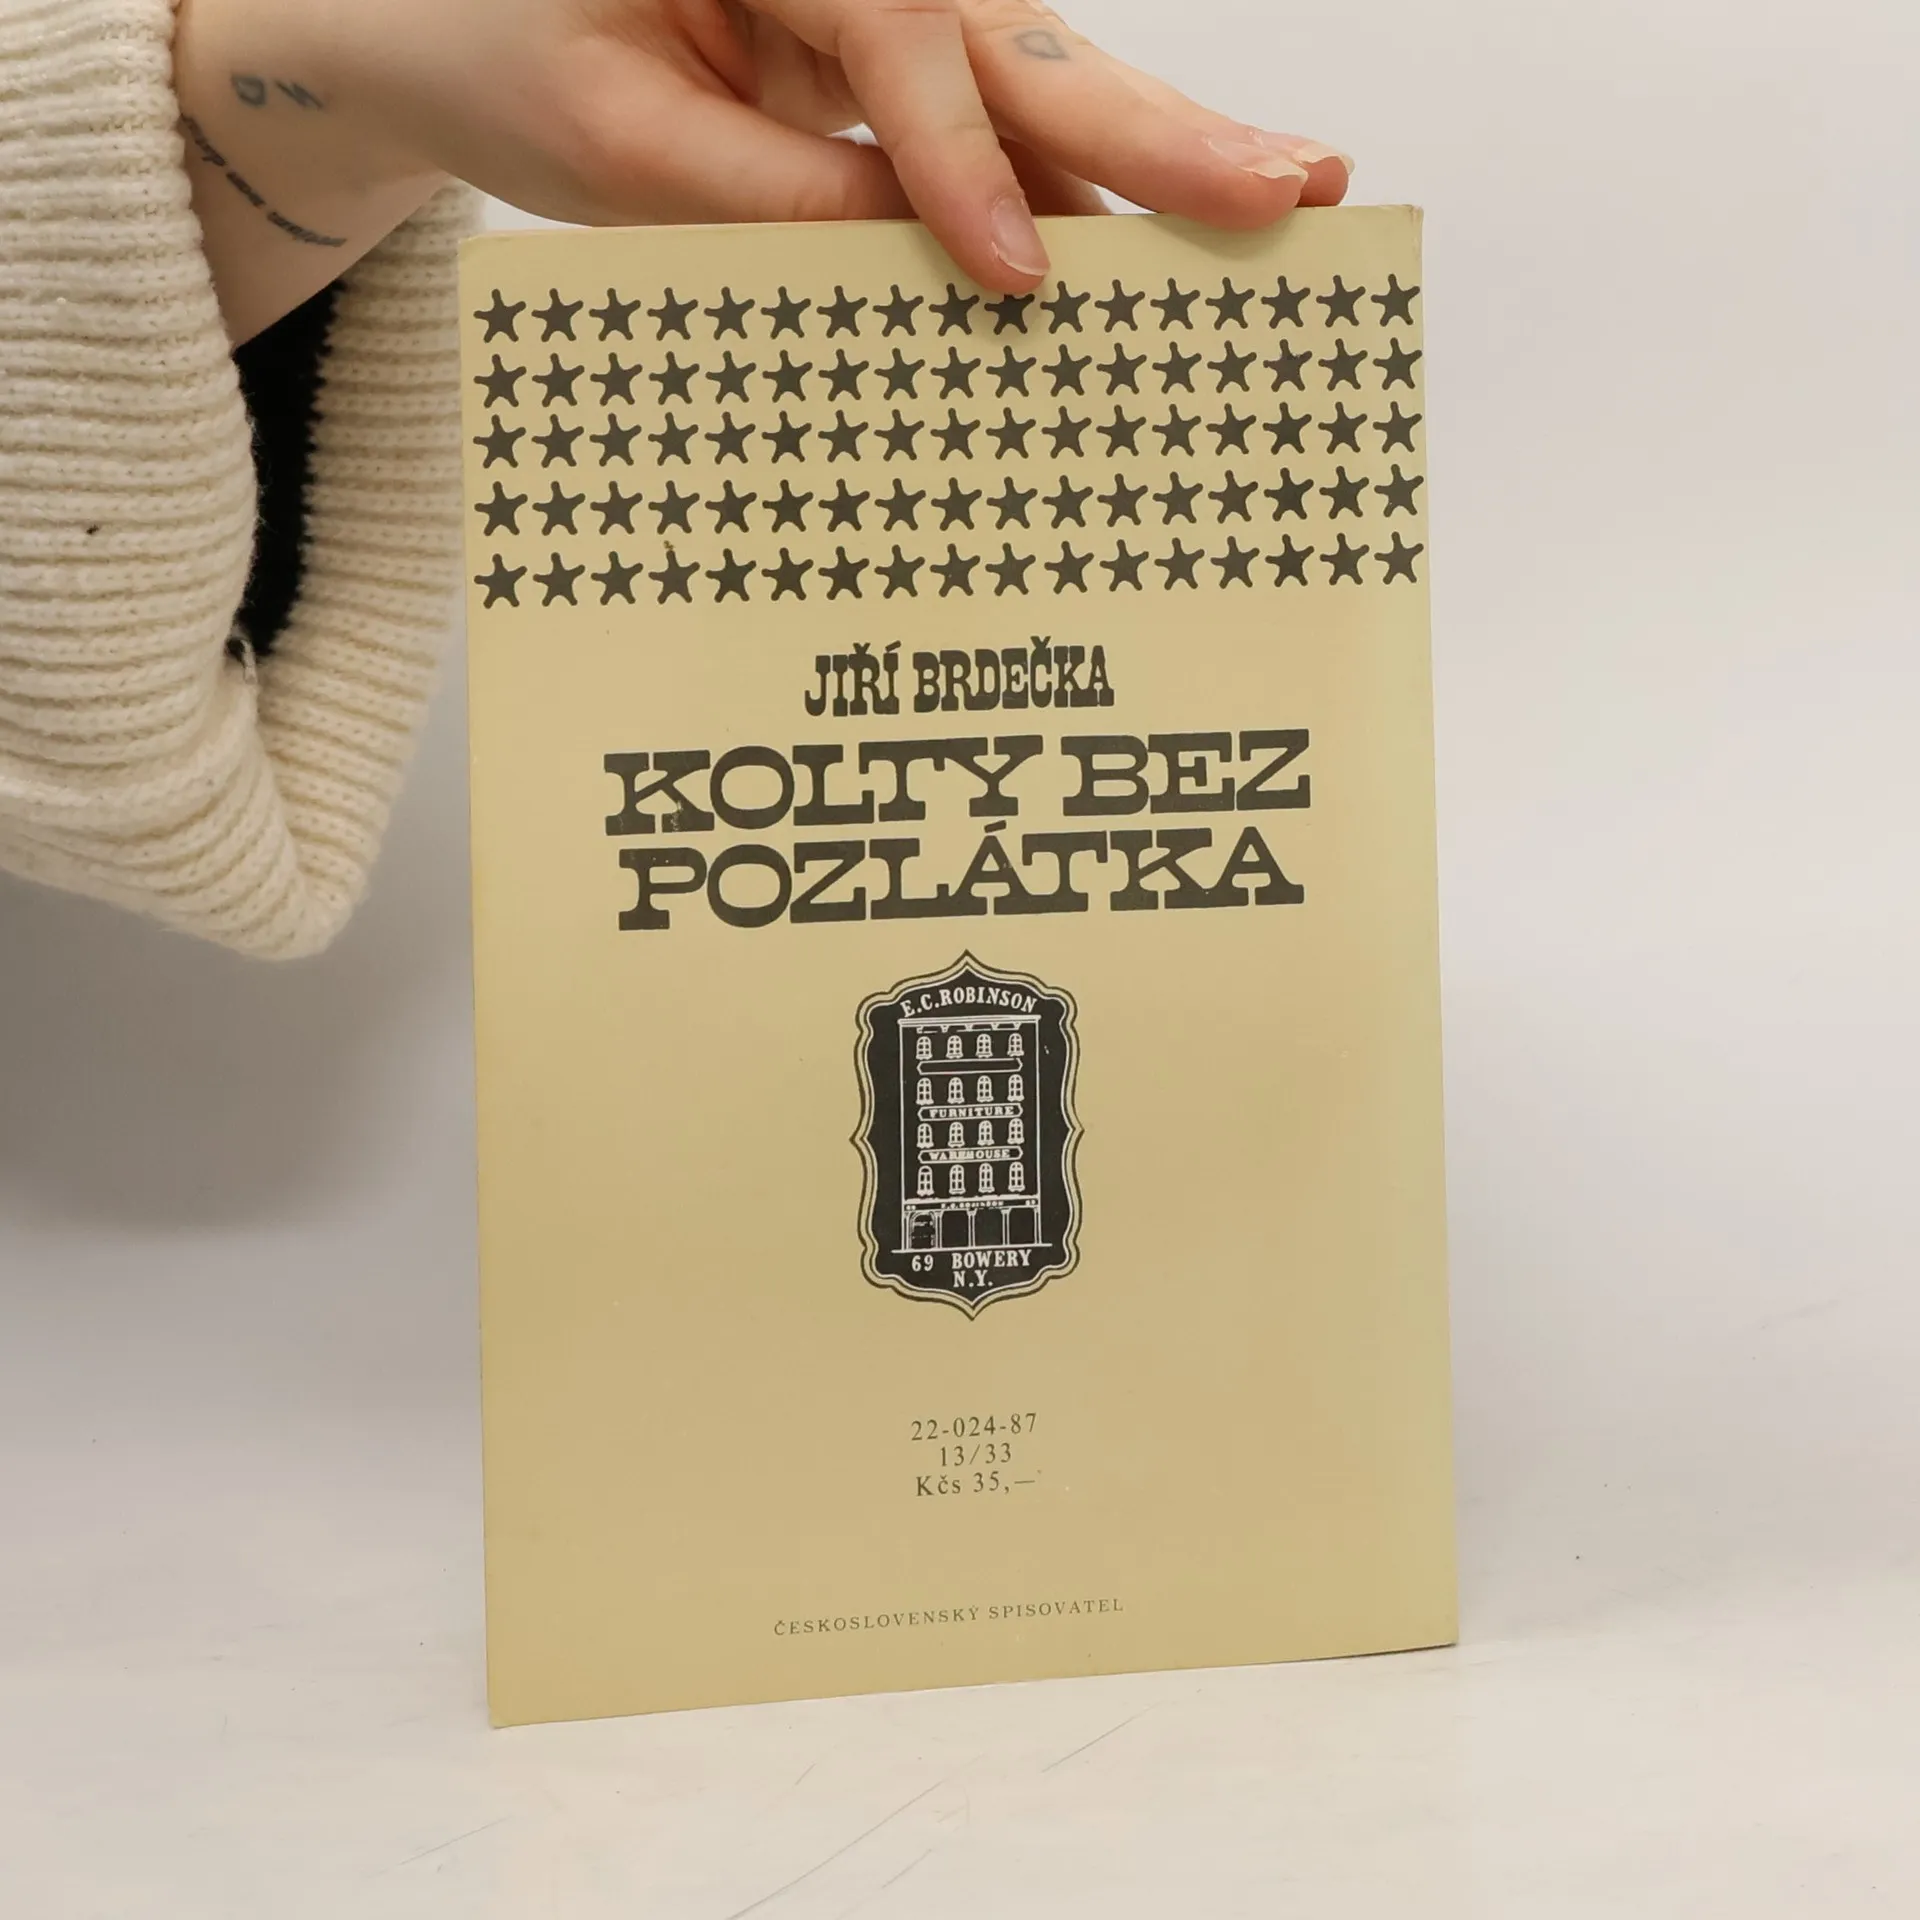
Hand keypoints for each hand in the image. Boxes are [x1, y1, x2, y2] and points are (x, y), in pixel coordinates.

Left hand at [174, 0, 1350, 339]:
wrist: (455, 23)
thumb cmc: (515, 57)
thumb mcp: (619, 146)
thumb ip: (776, 195)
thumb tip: (937, 257)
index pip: (893, 23)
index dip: (962, 155)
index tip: (1015, 275)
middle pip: (1014, 30)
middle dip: (1150, 120)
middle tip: (1286, 181)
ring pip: (1030, 75)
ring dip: (1147, 153)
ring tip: (1277, 198)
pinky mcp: (889, 59)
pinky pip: (994, 125)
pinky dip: (1069, 192)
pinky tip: (1154, 241)